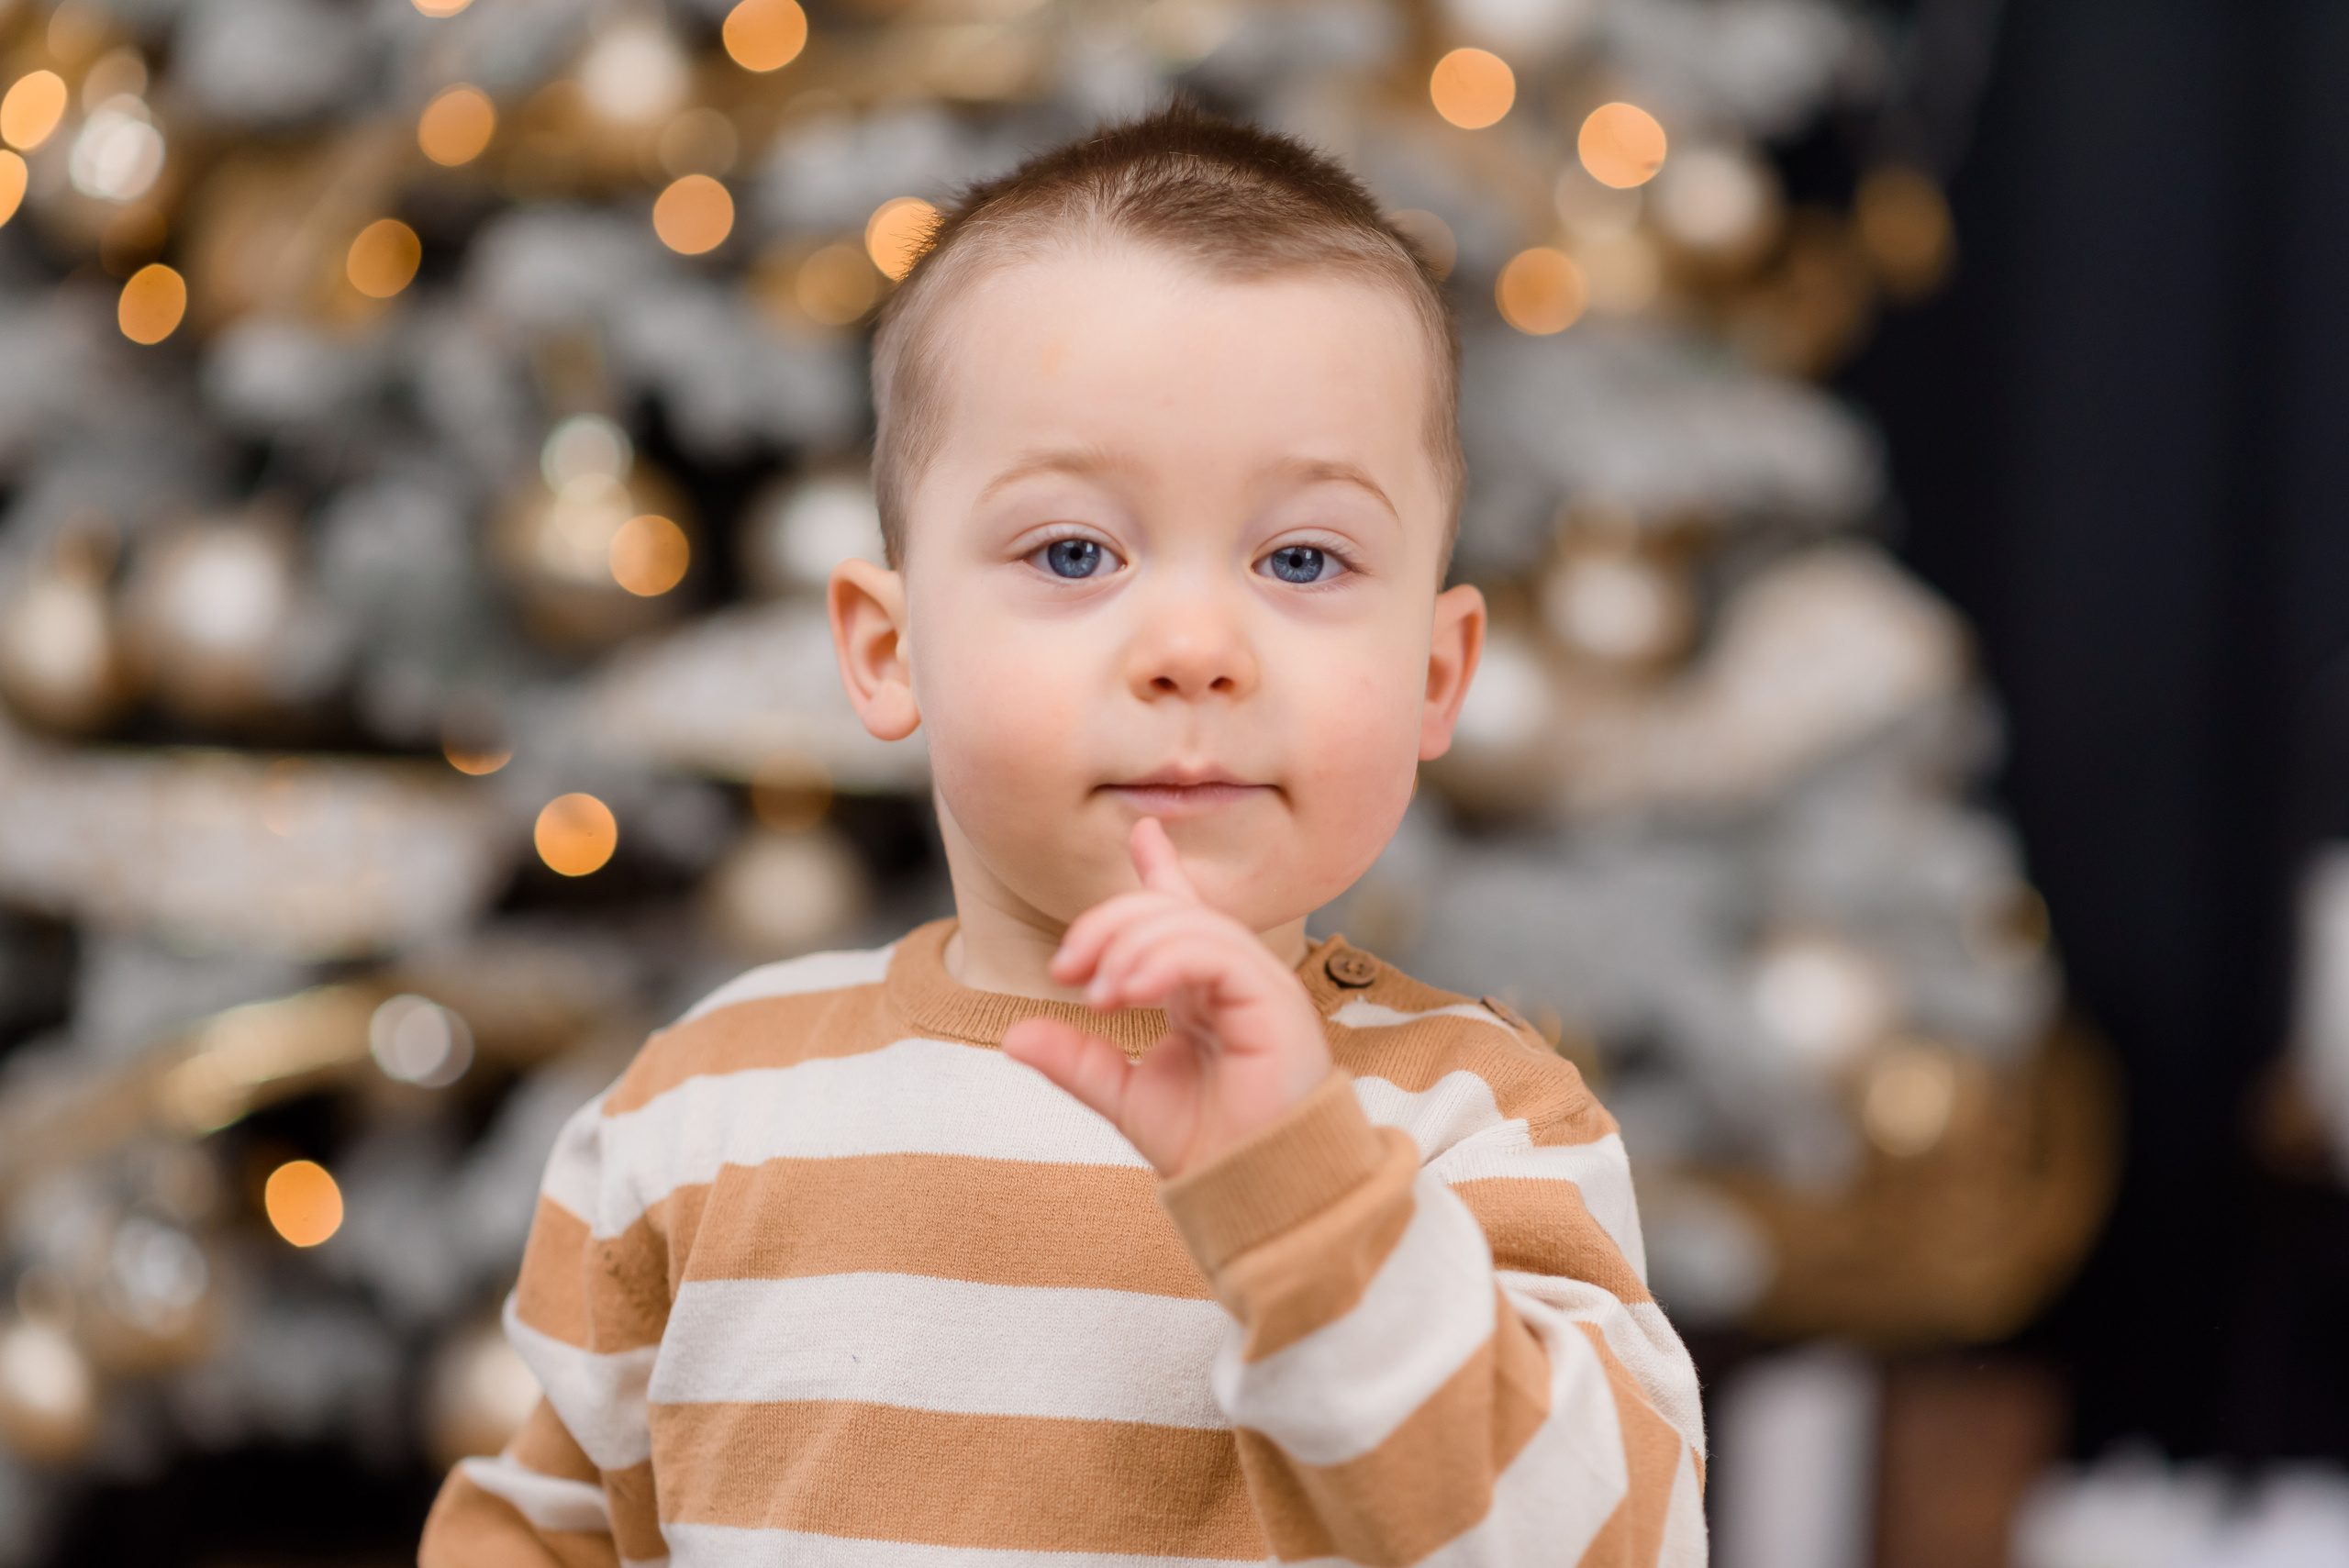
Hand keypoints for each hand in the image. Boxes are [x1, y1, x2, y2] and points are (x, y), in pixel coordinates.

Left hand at [1002, 818, 1334, 1177]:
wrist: (1256, 1192)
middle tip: (1065, 966)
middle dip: (1110, 923)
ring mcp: (1260, 985)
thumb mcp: (1126, 1097)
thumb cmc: (1209, 1146)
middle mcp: (1236, 978)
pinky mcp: (1275, 1001)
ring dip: (1131, 947)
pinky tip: (1129, 991)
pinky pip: (1217, 952)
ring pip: (1192, 924)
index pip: (1184, 913)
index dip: (1162, 870)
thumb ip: (1076, 1062)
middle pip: (1171, 913)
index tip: (1144, 831)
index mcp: (1205, 991)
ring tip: (1097, 994)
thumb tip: (1012, 1036)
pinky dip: (1165, 961)